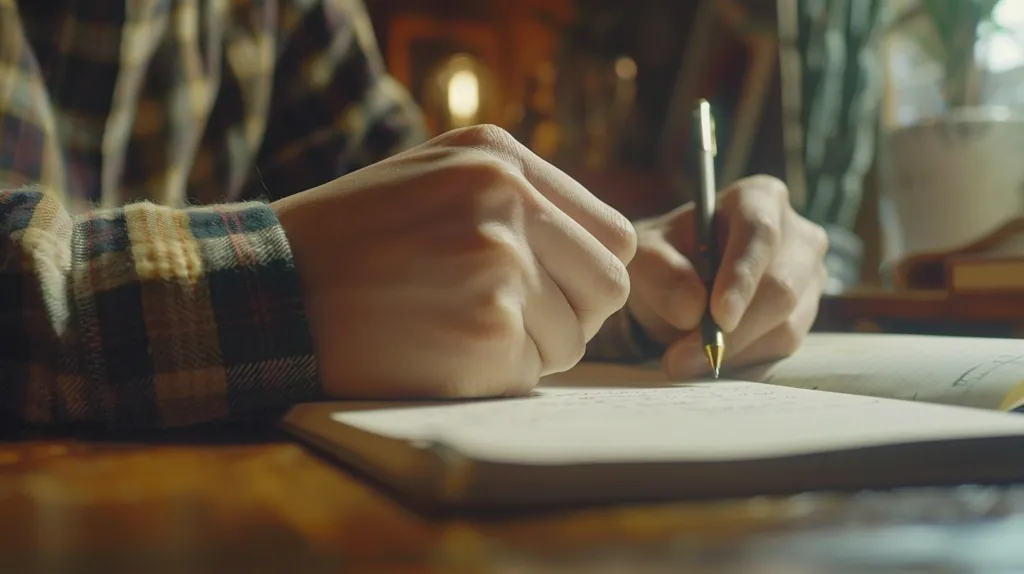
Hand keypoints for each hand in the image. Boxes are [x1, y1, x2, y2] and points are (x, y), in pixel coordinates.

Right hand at [273, 125, 635, 398]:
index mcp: (499, 157)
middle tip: (512, 323)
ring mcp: (499, 263)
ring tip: (458, 331)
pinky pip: (530, 373)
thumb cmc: (350, 240)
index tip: (552, 290)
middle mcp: (507, 199)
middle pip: (608, 286)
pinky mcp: (485, 329)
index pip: (611, 234)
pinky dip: (494, 376)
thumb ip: (515, 197)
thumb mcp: (433, 176)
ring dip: (528, 349)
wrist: (271, 289)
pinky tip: (440, 353)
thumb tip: (594, 250)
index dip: (587, 273)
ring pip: (573, 337)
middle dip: (570, 316)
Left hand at [626, 176, 827, 377]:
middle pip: (782, 286)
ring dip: (732, 349)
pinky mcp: (805, 315)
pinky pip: (781, 347)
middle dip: (734, 328)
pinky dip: (740, 359)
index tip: (719, 316)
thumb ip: (661, 275)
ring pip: (786, 324)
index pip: (760, 233)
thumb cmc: (664, 259)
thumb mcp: (645, 258)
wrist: (677, 285)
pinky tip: (707, 358)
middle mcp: (797, 235)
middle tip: (684, 356)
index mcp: (759, 198)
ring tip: (682, 359)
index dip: (742, 276)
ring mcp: (808, 278)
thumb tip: (692, 309)